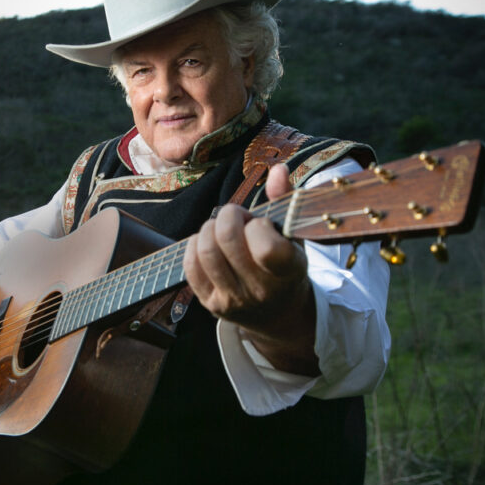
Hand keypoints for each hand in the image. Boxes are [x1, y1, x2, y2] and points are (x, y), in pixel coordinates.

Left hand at [182, 164, 317, 375]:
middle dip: (228, 216)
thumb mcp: (293, 236)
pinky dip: (195, 245)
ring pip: (206, 250)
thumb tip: (278, 169)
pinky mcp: (211, 304)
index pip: (266, 247)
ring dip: (210, 228)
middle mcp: (261, 290)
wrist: (278, 314)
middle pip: (227, 239)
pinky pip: (190, 265)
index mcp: (288, 271)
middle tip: (237, 218)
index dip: (257, 225)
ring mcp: (233, 300)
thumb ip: (285, 201)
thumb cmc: (285, 266)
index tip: (261, 224)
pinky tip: (209, 243)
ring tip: (222, 229)